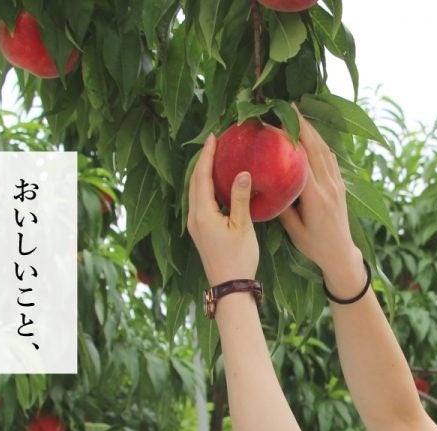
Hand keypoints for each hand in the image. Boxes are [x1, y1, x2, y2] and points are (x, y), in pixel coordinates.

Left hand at [187, 132, 259, 284]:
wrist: (229, 287)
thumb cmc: (238, 259)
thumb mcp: (243, 227)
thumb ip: (240, 198)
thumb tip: (242, 172)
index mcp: (202, 214)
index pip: (201, 177)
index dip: (206, 155)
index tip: (213, 137)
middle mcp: (194, 217)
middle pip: (194, 182)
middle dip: (203, 160)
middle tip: (214, 142)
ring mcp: (195, 225)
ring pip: (195, 191)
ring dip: (203, 173)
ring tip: (215, 157)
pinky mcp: (200, 231)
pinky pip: (200, 201)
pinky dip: (206, 187)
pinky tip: (217, 183)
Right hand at [279, 112, 362, 274]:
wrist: (341, 254)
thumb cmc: (314, 245)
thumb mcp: (293, 229)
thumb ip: (281, 206)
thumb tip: (266, 185)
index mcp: (316, 197)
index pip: (302, 160)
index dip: (290, 140)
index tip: (275, 124)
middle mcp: (329, 186)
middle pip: (316, 148)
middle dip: (302, 125)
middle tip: (288, 107)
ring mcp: (337, 184)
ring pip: (326, 150)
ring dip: (312, 130)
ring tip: (298, 114)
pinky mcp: (341, 186)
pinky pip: (332, 159)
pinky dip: (322, 144)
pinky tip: (313, 135)